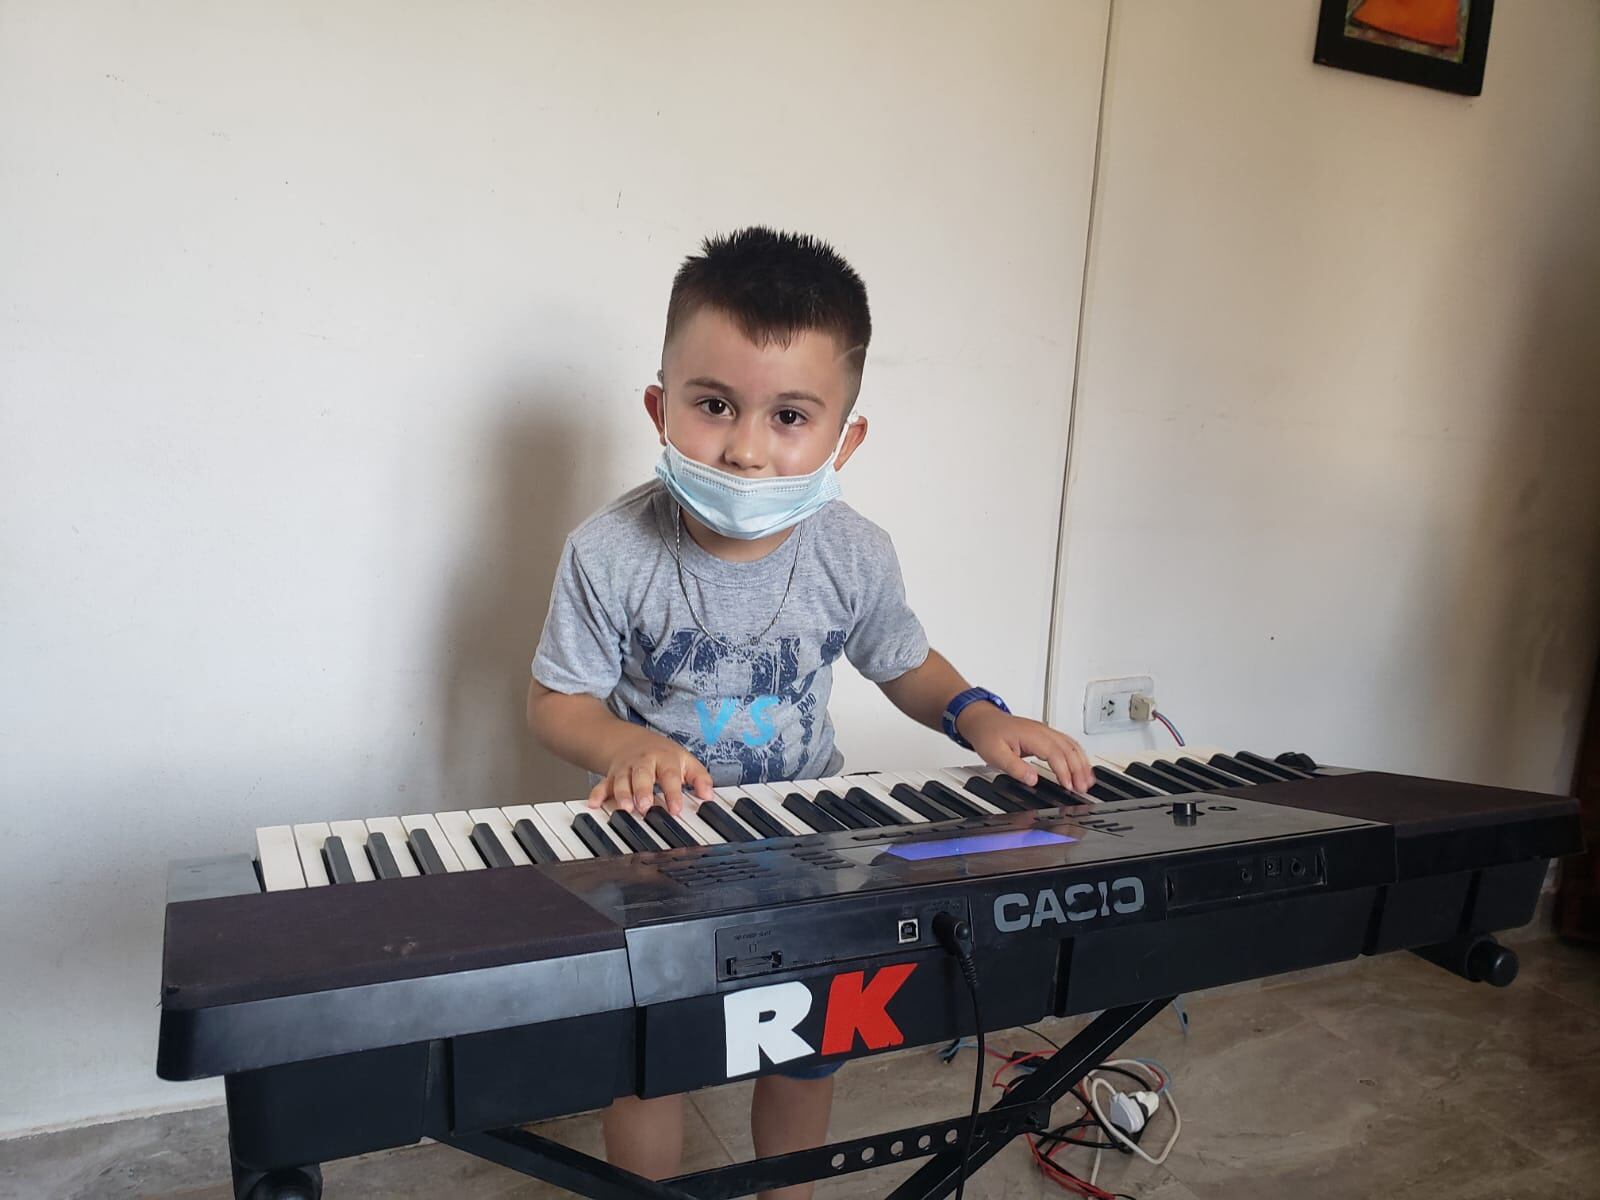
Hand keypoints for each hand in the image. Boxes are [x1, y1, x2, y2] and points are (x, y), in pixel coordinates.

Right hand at [588, 729, 715, 815]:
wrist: (631, 740)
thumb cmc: (663, 755)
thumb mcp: (685, 761)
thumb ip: (699, 777)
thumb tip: (709, 795)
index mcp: (664, 758)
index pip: (669, 775)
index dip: (672, 792)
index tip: (675, 809)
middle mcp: (643, 762)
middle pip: (642, 775)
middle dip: (643, 790)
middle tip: (645, 806)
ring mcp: (626, 768)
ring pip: (622, 780)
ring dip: (623, 794)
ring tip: (626, 808)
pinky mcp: (611, 775)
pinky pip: (603, 784)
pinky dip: (598, 793)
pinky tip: (594, 804)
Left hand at [956, 704, 1094, 793]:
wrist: (982, 720)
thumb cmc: (987, 734)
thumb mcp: (995, 755)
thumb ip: (1015, 767)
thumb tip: (1033, 779)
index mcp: (1031, 735)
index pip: (1055, 753)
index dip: (1065, 771)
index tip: (1069, 786)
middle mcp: (1042, 731)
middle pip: (1068, 749)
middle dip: (1079, 769)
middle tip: (1083, 789)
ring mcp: (1045, 731)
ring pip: (1071, 745)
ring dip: (1082, 763)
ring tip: (1088, 781)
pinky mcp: (1045, 735)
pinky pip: (1067, 743)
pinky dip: (1077, 755)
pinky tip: (1081, 766)